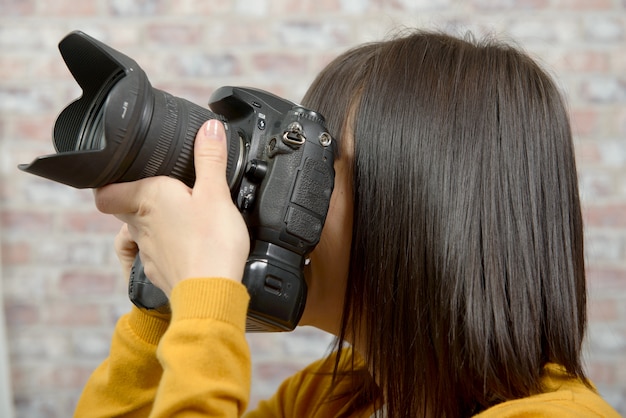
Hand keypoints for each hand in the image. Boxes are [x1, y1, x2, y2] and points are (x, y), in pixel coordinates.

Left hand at [94, 120, 249, 295]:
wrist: (211, 294)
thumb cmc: (211, 244)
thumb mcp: (216, 193)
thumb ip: (210, 158)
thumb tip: (210, 127)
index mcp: (147, 199)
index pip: (105, 192)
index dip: (108, 183)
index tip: (123, 174)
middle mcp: (140, 225)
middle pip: (124, 209)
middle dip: (141, 198)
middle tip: (166, 189)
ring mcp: (148, 251)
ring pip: (140, 231)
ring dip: (156, 222)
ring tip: (183, 216)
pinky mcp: (159, 271)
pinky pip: (156, 253)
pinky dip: (168, 246)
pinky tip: (189, 245)